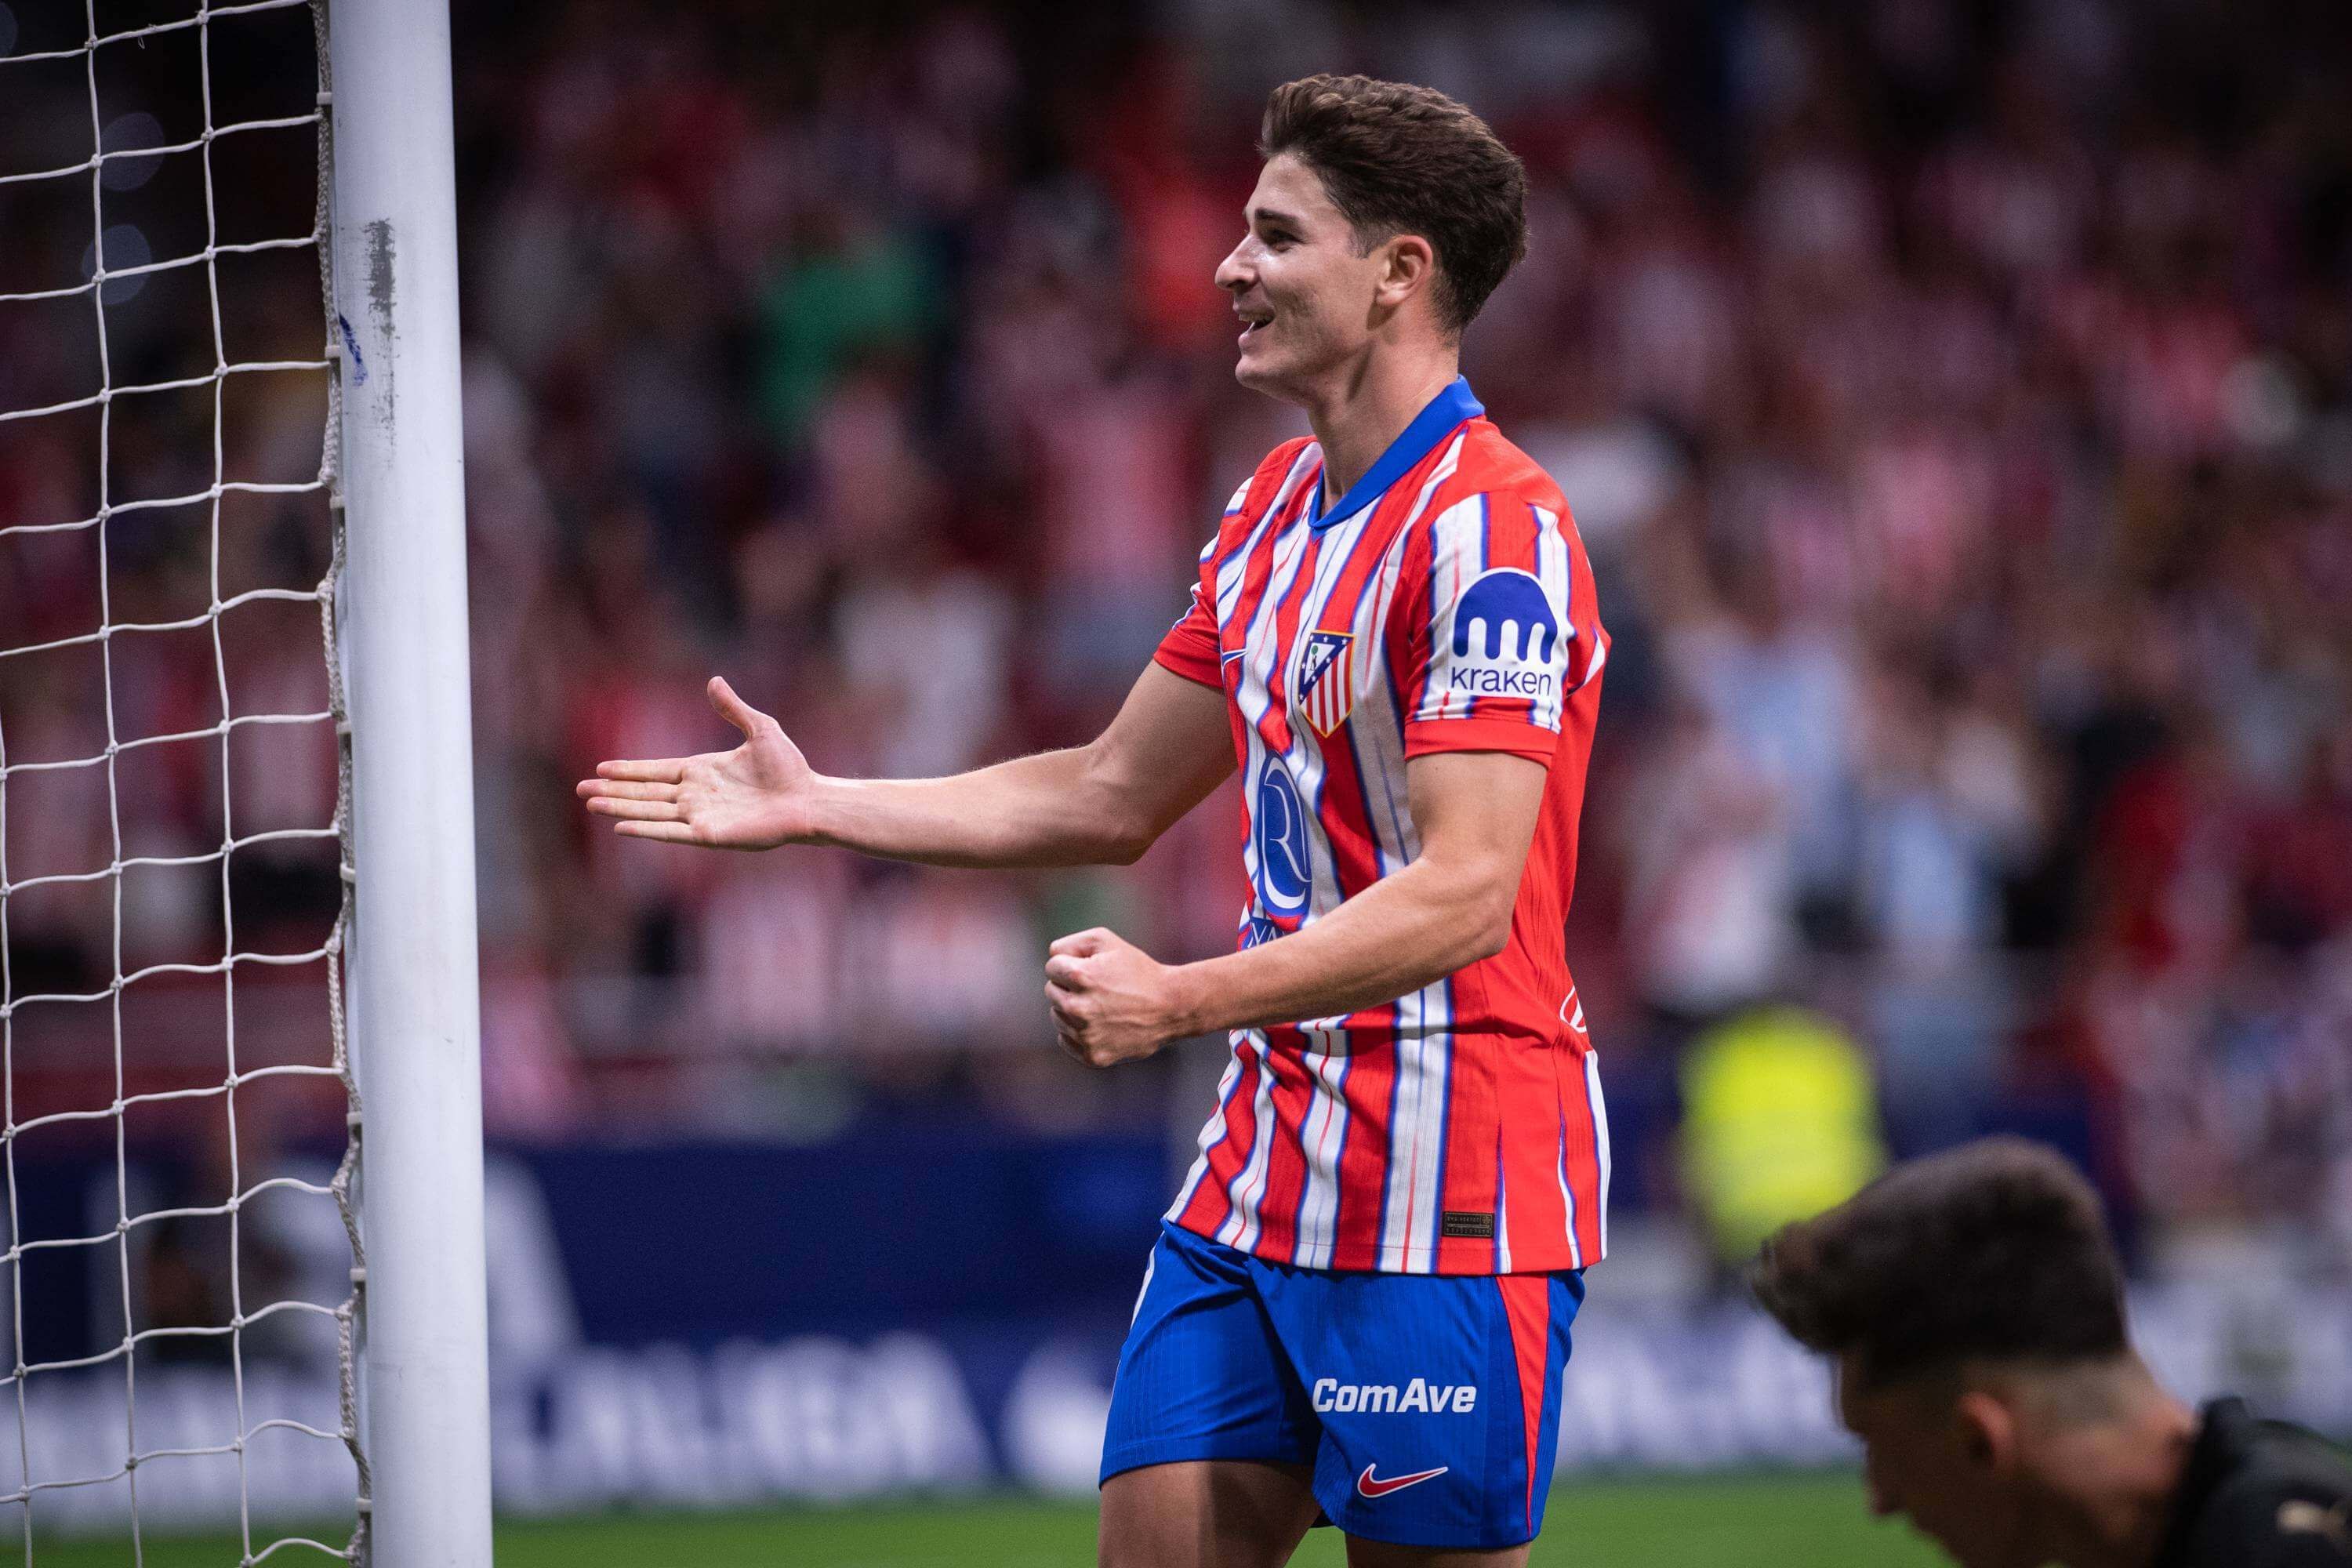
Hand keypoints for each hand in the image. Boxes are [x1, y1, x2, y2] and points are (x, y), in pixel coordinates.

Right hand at [575, 677, 818, 850]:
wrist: (808, 799)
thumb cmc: (789, 767)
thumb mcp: (760, 728)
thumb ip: (733, 708)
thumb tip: (714, 680)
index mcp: (703, 772)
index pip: (656, 770)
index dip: (629, 771)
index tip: (601, 769)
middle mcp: (696, 795)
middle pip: (645, 792)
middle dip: (613, 791)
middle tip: (580, 790)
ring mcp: (700, 816)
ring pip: (650, 811)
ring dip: (620, 808)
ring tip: (591, 804)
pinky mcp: (709, 835)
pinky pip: (670, 832)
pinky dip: (647, 828)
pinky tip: (622, 827)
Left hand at [1044, 929, 1193, 1067]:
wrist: (1171, 1008)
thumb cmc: (1138, 971)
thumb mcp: (1106, 941)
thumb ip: (1070, 943)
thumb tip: (1051, 958)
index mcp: (1081, 977)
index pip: (1052, 967)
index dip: (1072, 964)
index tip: (1093, 969)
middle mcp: (1078, 1008)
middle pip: (1051, 991)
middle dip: (1070, 987)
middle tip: (1099, 988)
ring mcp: (1084, 1035)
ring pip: (1057, 1016)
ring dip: (1073, 1010)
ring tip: (1103, 1006)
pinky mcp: (1091, 1056)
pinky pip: (1065, 1040)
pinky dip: (1077, 1032)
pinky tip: (1101, 1024)